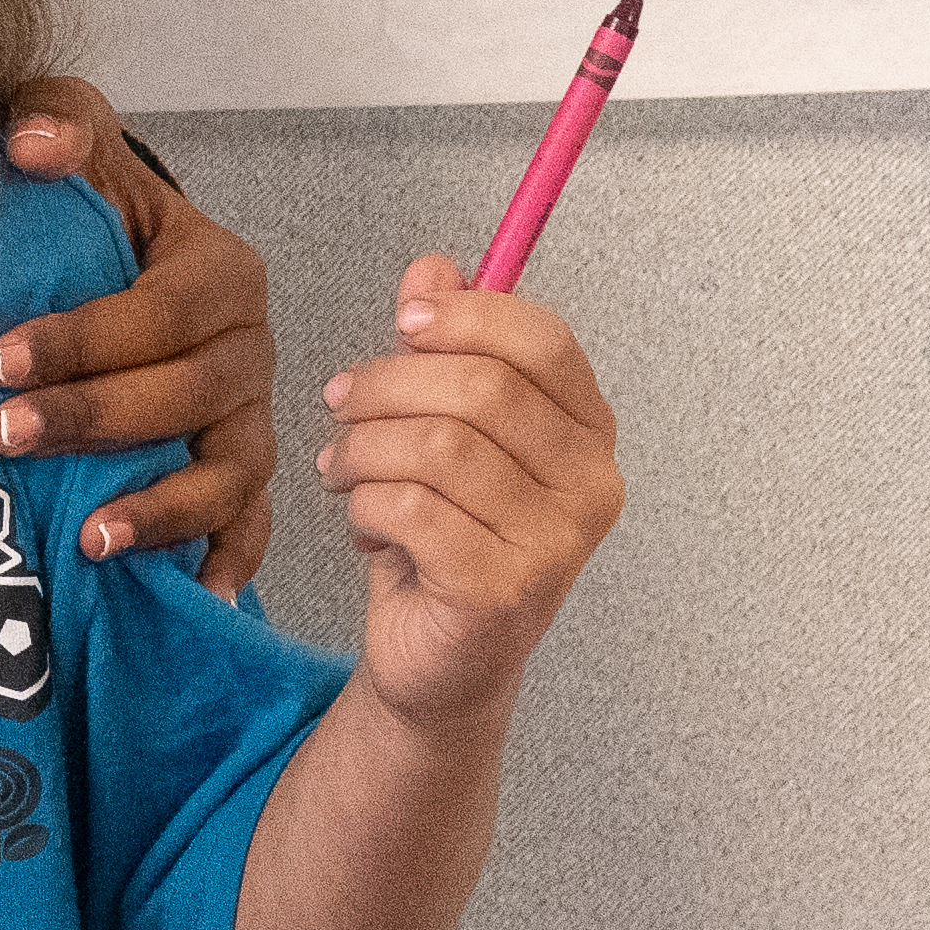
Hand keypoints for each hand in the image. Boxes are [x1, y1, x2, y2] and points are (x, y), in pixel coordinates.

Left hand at [0, 92, 276, 582]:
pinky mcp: (246, 479)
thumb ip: (57, 122)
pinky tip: (189, 598)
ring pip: (227, 472)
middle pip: (186, 397)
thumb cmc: (93, 209)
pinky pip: (250, 527)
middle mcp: (249, 351)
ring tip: (89, 538)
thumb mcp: (74, 137)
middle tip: (6, 437)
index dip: (82, 339)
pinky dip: (226, 561)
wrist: (117, 263)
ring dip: (162, 508)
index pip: (159, 313)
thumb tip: (30, 147)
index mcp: (220, 272)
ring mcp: (252, 421)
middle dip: (94, 421)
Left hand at [317, 256, 623, 719]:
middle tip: (340, 403)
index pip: (542, 340)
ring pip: (436, 446)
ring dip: (365, 448)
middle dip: (387, 385)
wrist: (441, 661)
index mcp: (587, 432)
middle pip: (481, 387)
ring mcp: (553, 544)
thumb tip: (434, 268)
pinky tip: (364, 521)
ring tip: (344, 469)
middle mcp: (589, 486)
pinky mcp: (501, 591)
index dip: (464, 316)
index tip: (401, 325)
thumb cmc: (445, 535)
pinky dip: (366, 503)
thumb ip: (445, 345)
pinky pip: (410, 508)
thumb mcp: (443, 427)